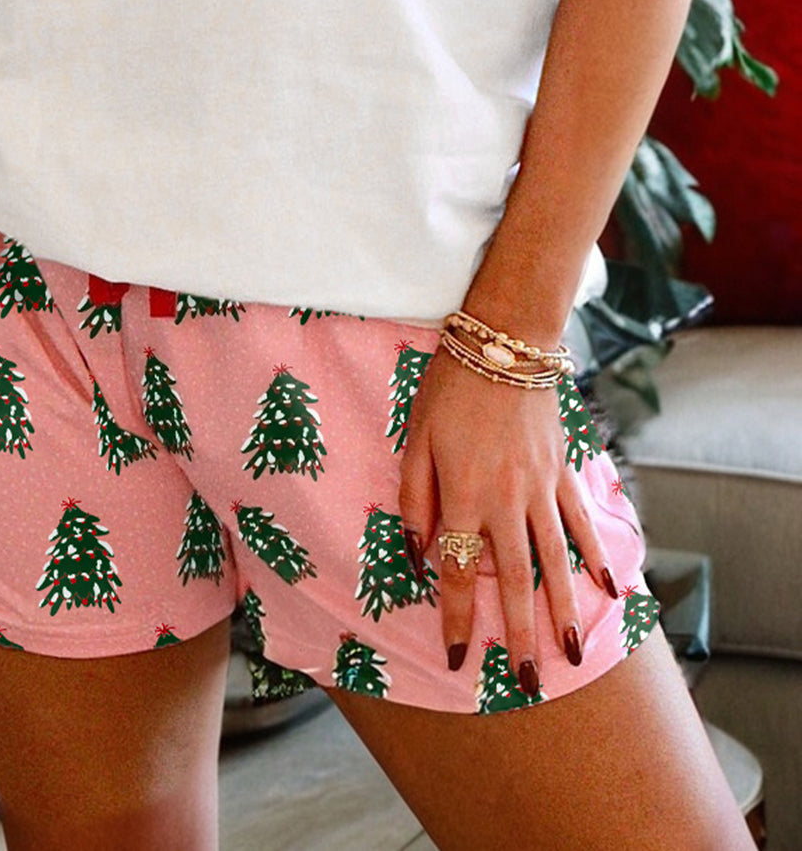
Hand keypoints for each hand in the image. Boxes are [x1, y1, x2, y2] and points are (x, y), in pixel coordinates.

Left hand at [398, 350, 615, 691]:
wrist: (506, 342)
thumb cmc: (450, 387)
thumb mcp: (415, 438)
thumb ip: (415, 499)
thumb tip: (418, 553)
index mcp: (465, 495)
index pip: (461, 572)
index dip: (457, 617)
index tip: (458, 657)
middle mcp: (508, 500)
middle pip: (516, 581)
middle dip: (518, 635)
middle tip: (525, 683)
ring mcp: (542, 487)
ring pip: (555, 560)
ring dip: (562, 609)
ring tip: (569, 652)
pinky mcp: (563, 470)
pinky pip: (581, 522)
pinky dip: (597, 556)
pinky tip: (609, 589)